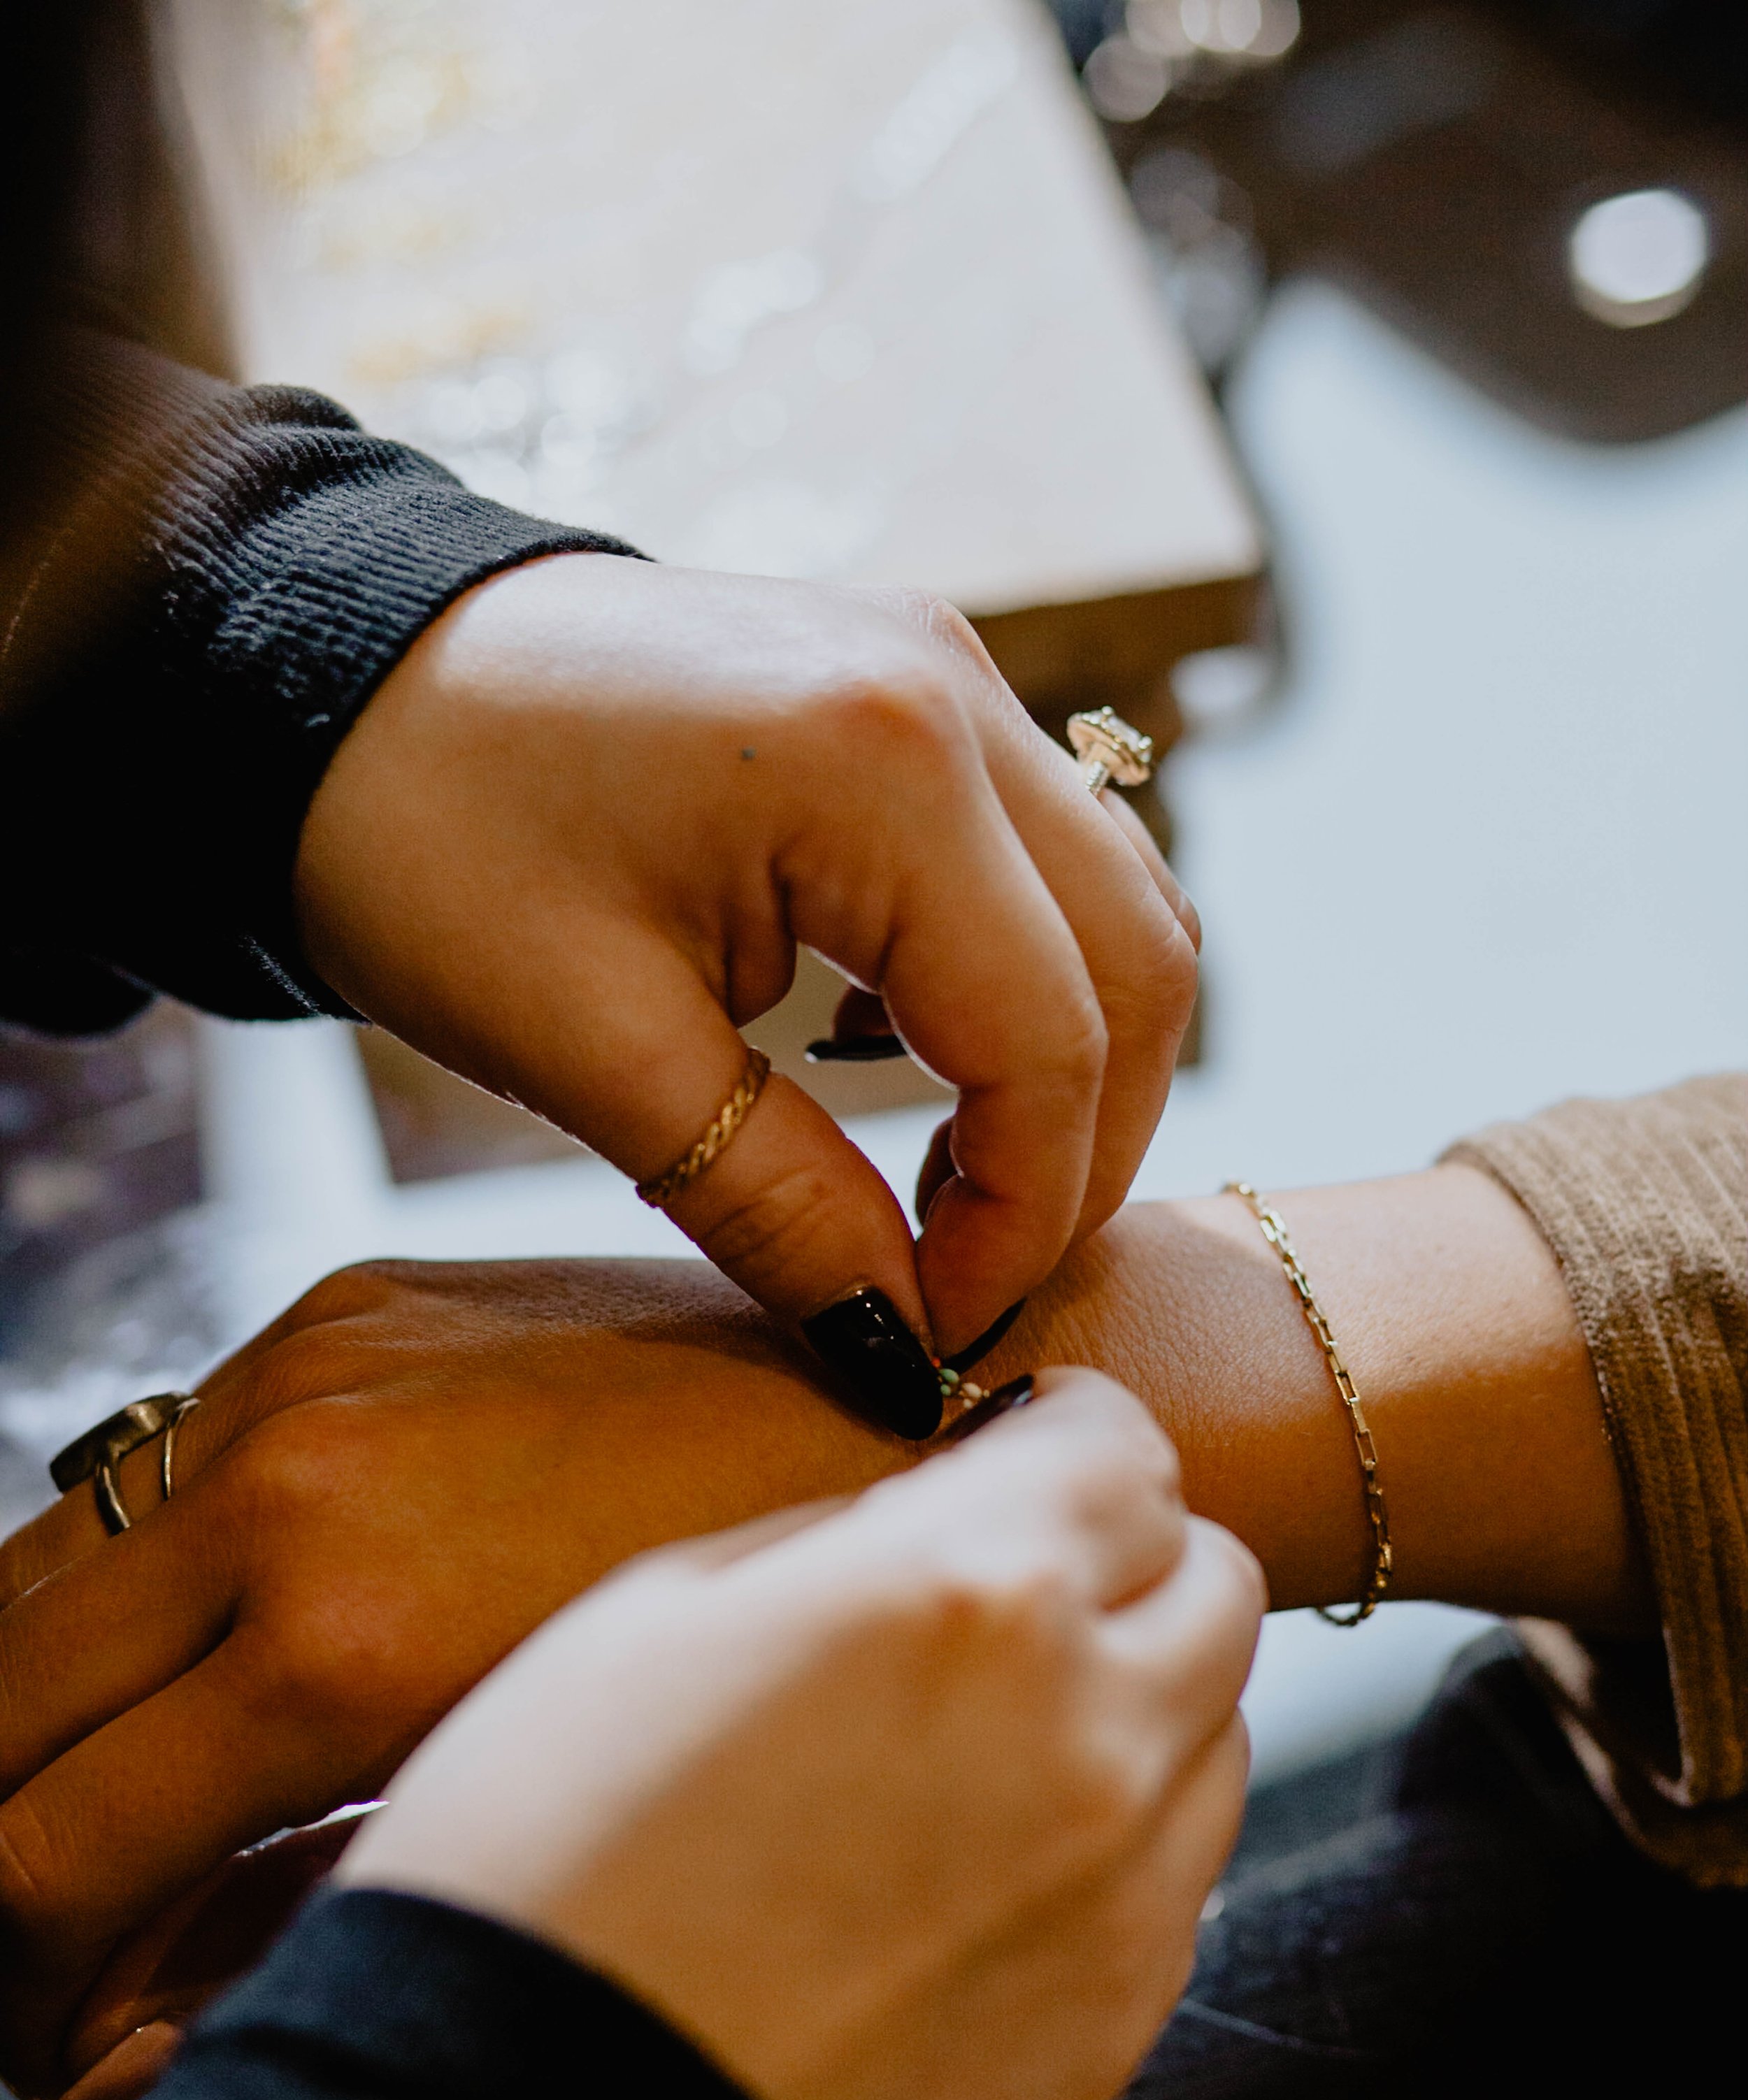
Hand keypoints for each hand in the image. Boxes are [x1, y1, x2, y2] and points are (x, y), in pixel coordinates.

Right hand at [0, 1256, 902, 2099]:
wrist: (919, 1415)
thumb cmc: (784, 1669)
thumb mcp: (539, 1841)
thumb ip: (301, 1921)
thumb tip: (115, 2042)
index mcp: (340, 1643)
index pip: (37, 1852)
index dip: (17, 1986)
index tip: (62, 2048)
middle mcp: (286, 1487)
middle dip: (1, 1863)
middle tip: (58, 1958)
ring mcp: (302, 1377)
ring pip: (33, 1586)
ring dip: (39, 1731)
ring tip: (116, 1835)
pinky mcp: (335, 1312)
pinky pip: (141, 1479)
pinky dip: (127, 1608)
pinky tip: (203, 1692)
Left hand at [295, 556, 1197, 1419]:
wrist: (334, 682)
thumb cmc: (423, 842)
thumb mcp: (592, 1054)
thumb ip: (778, 1209)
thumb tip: (904, 1351)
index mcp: (882, 766)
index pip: (1053, 1044)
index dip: (1021, 1221)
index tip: (936, 1332)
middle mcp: (956, 692)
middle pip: (1143, 969)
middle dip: (1081, 1155)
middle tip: (967, 1279)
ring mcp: (950, 671)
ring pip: (1124, 909)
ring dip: (1073, 1069)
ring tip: (950, 1195)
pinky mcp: (919, 686)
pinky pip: (1051, 857)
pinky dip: (1028, 982)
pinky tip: (917, 1064)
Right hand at [338, 1371, 1260, 2099]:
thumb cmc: (540, 1850)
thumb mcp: (659, 1606)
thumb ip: (850, 1535)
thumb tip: (942, 1510)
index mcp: (969, 1592)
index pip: (1127, 1450)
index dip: (1075, 1428)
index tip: (1037, 1438)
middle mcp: (1090, 1731)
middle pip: (1214, 1582)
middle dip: (1128, 1560)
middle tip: (1020, 1580)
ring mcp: (1124, 1896)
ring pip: (1217, 1733)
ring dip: (1135, 1701)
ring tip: (988, 1735)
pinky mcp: (1116, 2028)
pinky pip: (1176, 1880)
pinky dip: (1115, 1843)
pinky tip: (975, 1865)